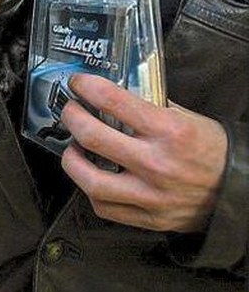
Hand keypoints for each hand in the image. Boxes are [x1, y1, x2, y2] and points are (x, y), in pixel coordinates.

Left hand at [61, 74, 227, 232]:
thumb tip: (113, 96)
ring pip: (90, 180)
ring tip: (74, 148)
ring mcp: (150, 194)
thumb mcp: (187, 118)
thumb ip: (149, 107)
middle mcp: (157, 163)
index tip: (78, 83)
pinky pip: (104, 206)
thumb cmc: (213, 151)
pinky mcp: (148, 218)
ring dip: (72, 159)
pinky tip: (92, 176)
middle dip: (72, 117)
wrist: (239, 191)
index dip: (87, 86)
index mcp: (169, 131)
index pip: (113, 101)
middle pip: (92, 136)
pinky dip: (90, 190)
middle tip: (70, 111)